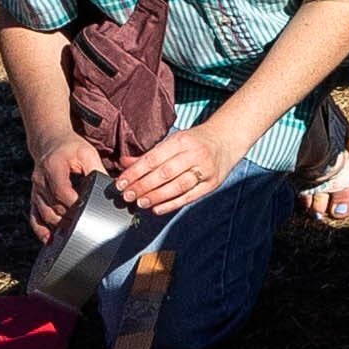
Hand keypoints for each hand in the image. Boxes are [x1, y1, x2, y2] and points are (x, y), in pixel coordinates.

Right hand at [27, 130, 104, 237]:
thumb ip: (98, 170)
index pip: (62, 191)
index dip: (74, 204)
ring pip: (44, 214)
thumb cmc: (71, 147)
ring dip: (58, 225)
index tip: (88, 211)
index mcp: (53, 167)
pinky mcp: (35, 196)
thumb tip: (114, 188)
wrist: (49, 141)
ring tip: (73, 233)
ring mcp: (36, 189)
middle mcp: (41, 180)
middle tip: (85, 226)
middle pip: (53, 206)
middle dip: (69, 218)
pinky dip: (41, 230)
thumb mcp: (87, 153)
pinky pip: (34, 216)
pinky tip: (50, 239)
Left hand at [112, 115, 240, 214]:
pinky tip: (157, 208)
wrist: (227, 140)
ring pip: (177, 186)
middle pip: (164, 173)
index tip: (121, 182)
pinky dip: (172, 204)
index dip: (135, 172)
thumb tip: (123, 163)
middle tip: (127, 195)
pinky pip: (189, 196)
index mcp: (181, 141)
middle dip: (143, 186)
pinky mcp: (212, 183)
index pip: (153, 159)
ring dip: (156, 196)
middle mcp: (194, 154)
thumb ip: (149, 155)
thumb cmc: (195, 141)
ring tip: (140, 202)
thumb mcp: (173, 141)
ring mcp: (205, 170)